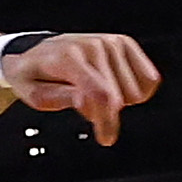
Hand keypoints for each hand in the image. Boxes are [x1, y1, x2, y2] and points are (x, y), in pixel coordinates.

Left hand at [4, 31, 159, 143]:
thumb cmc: (34, 74)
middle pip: (120, 99)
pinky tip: (115, 87)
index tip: (106, 138)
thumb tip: (84, 101)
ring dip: (119, 101)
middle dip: (104, 112)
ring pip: (136, 92)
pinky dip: (134, 91)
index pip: (100, 94)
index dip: (107, 120)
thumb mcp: (33, 94)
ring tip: (96, 92)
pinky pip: (149, 80)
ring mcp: (111, 42)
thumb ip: (58, 99)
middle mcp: (93, 45)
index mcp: (67, 57)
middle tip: (85, 106)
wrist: (38, 51)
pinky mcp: (125, 43)